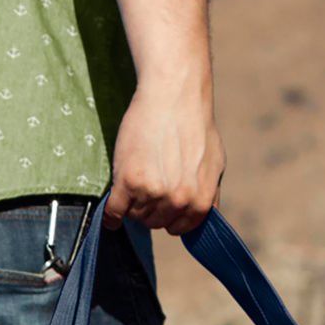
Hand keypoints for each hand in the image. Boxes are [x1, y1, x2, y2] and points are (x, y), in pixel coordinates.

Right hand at [104, 79, 224, 236]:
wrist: (174, 95)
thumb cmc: (194, 125)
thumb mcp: (215, 164)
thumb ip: (209, 194)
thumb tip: (204, 214)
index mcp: (199, 202)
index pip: (177, 229)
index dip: (168, 216)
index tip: (161, 204)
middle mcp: (177, 201)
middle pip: (154, 223)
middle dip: (150, 208)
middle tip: (147, 184)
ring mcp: (152, 193)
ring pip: (135, 215)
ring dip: (132, 204)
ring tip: (136, 180)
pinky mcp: (129, 181)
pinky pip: (115, 211)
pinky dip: (110, 215)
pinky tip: (110, 215)